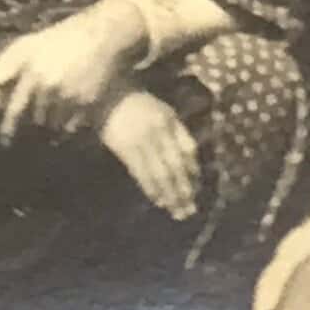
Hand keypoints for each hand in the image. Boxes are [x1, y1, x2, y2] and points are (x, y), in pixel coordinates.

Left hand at [0, 2, 145, 142]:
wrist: (105, 32)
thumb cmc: (64, 37)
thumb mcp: (31, 43)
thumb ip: (6, 65)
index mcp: (34, 74)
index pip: (14, 110)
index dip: (8, 129)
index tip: (5, 141)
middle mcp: (50, 88)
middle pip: (34, 120)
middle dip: (32, 125)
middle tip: (33, 128)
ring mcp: (71, 96)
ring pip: (53, 125)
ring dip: (49, 128)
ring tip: (49, 128)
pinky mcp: (89, 102)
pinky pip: (72, 127)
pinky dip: (67, 129)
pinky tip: (66, 125)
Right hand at [96, 83, 199, 220]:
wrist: (112, 98)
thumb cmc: (143, 106)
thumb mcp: (167, 112)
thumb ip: (179, 134)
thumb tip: (191, 162)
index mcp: (172, 122)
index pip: (187, 149)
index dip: (193, 170)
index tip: (197, 188)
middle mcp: (160, 133)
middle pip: (175, 166)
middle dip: (183, 189)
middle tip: (190, 209)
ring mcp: (143, 143)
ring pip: (159, 174)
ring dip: (169, 194)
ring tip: (177, 211)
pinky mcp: (126, 152)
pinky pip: (141, 175)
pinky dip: (151, 189)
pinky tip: (159, 201)